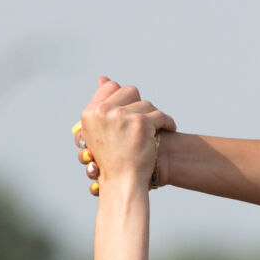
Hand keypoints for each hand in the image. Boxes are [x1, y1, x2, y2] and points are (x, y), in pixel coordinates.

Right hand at [76, 77, 174, 192]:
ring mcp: (122, 116)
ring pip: (147, 104)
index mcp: (90, 112)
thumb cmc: (113, 158)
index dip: (124, 98)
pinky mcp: (141, 123)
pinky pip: (160, 115)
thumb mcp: (99, 129)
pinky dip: (167, 123)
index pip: (110, 88)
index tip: (131, 111)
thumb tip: (104, 78)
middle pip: (130, 91)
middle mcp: (103, 111)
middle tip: (145, 120)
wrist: (123, 181)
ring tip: (155, 129)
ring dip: (154, 117)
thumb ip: (102, 103)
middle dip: (140, 105)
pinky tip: (169, 130)